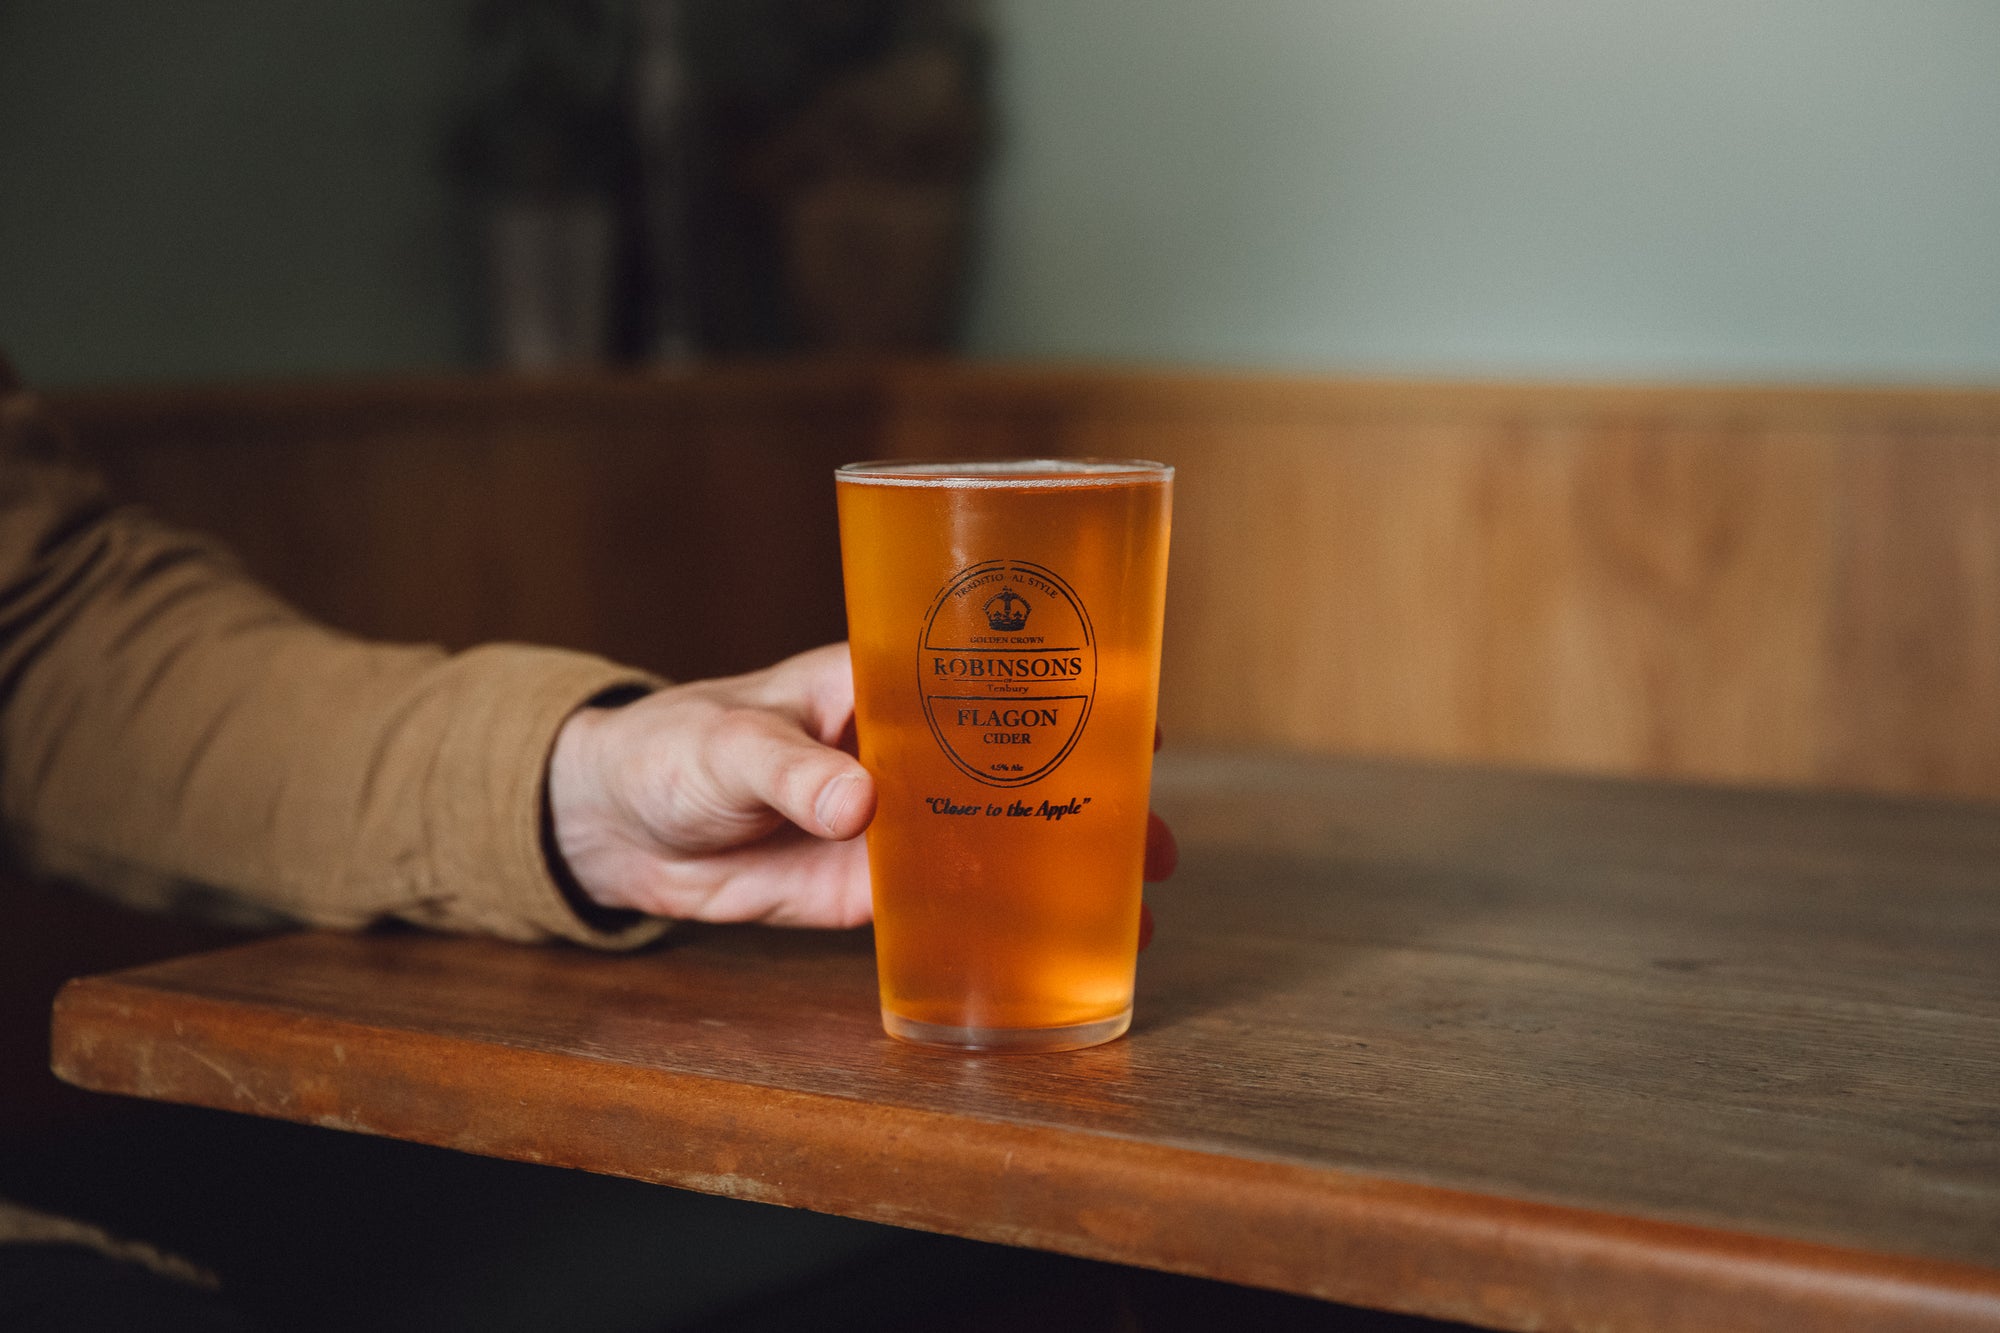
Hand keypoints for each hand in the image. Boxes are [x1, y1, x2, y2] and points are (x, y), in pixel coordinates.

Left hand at [548, 642, 1179, 930]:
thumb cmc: (671, 747)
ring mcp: (893, 824)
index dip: (1068, 694)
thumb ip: (788, 771)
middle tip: (1158, 841)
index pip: (992, 681)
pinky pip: (943, 906)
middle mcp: (905, 753)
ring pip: (997, 842)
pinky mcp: (864, 889)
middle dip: (1093, 800)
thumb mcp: (727, 745)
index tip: (1138, 720)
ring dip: (1062, 869)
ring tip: (1137, 908)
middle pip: (1019, 769)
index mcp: (881, 688)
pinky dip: (996, 926)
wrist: (614, 825)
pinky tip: (1056, 951)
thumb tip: (858, 803)